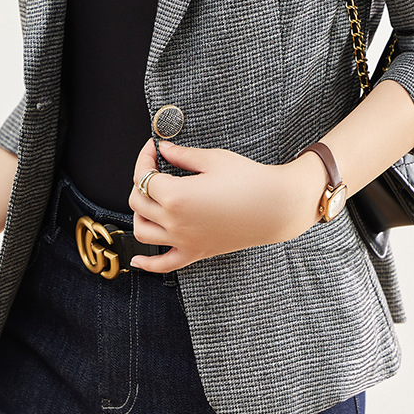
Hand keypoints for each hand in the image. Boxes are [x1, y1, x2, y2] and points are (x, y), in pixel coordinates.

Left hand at [128, 139, 325, 272]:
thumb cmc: (250, 180)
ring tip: (151, 199)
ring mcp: (184, 241)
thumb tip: (164, 149)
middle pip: (138, 202)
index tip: (153, 148)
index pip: (145, 176)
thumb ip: (182, 155)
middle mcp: (175, 222)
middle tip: (156, 168)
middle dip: (142, 180)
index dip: (145, 158)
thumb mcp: (213, 159)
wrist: (277, 207)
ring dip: (139, 213)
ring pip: (142, 231)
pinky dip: (146, 263)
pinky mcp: (196, 252)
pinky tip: (136, 259)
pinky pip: (163, 265)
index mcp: (177, 196)